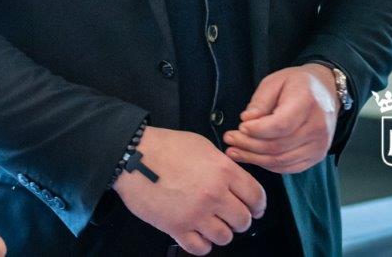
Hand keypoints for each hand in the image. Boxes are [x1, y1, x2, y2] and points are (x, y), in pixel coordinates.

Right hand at [113, 126, 265, 254]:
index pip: (256, 197)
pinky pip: (201, 248)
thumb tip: (234, 181)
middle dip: (238, 219)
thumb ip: (222, 165)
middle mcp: (214, 195)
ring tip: (211, 223)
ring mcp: (196, 214)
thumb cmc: (165, 147)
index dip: (258, 205)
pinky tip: (197, 233)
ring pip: (225, 237)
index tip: (255, 209)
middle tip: (229, 215)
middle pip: (243, 221)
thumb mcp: (202, 146)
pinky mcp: (177, 228)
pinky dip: (202, 244)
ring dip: (220, 232)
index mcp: (223, 171)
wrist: (133, 156)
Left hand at [224, 64, 337, 173]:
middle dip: (249, 145)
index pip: (281, 125)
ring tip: (234, 151)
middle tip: (229, 139)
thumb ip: (260, 101)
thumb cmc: (296, 84)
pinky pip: (289, 167)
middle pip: (279, 146)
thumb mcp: (275, 81)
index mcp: (307, 103)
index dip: (257, 130)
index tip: (240, 127)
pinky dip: (268, 165)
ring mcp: (319, 145)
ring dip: (255, 159)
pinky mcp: (317, 156)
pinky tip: (252, 158)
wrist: (326, 91)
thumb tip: (247, 120)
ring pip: (282, 160)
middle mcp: (317, 128)